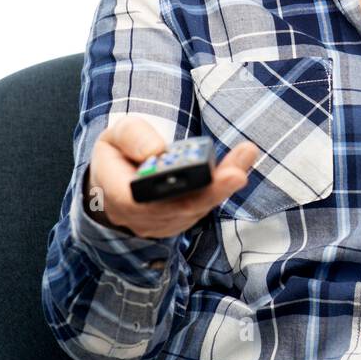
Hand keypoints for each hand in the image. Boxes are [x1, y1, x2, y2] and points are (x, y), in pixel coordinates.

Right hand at [85, 116, 257, 239]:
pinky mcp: (179, 221)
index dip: (171, 192)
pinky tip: (239, 165)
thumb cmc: (117, 154)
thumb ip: (133, 137)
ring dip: (223, 185)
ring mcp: (161, 224)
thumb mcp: (116, 135)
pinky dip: (221, 186)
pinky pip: (202, 206)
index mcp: (116, 194)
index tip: (194, 175)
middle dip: (211, 190)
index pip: (141, 201)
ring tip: (245, 156)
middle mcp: (140, 217)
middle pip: (179, 209)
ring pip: (196, 209)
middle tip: (237, 172)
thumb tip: (157, 151)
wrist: (116, 177)